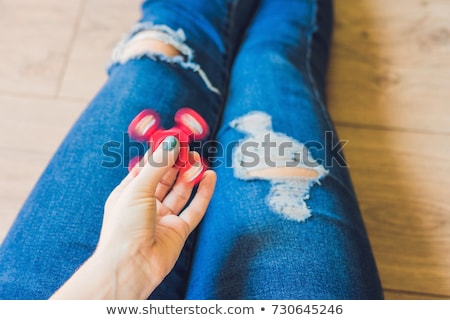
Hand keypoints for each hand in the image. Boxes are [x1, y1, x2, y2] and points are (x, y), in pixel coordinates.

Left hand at [51, 136, 215, 298]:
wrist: (130, 266)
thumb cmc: (125, 226)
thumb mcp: (138, 189)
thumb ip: (157, 165)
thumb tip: (171, 143)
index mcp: (129, 193)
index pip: (147, 168)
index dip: (160, 153)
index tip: (174, 138)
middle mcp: (146, 204)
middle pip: (166, 178)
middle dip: (177, 162)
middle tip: (190, 148)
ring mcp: (164, 218)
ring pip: (181, 191)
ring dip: (190, 175)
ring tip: (199, 159)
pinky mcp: (179, 230)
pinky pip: (195, 208)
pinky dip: (204, 192)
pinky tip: (210, 176)